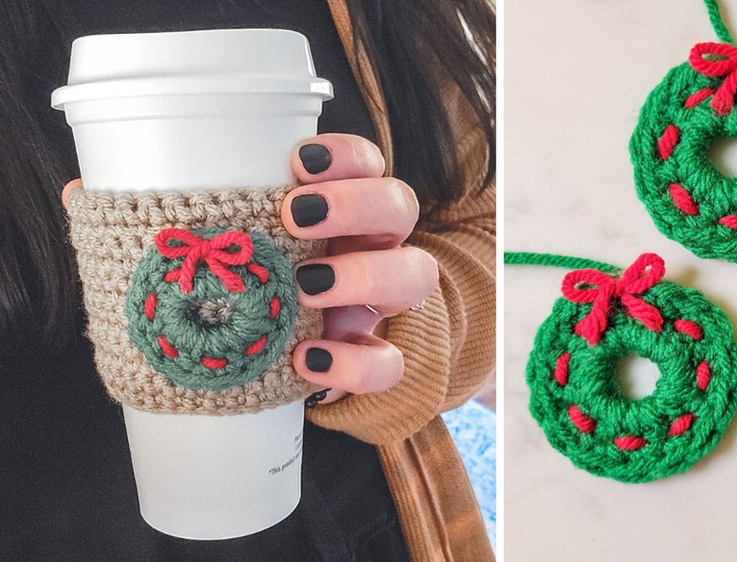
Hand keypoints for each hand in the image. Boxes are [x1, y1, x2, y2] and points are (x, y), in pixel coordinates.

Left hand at [61, 134, 436, 406]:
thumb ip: (165, 222)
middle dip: (358, 204)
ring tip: (308, 287)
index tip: (298, 161)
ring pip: (416, 274)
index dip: (346, 155)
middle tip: (297, 216)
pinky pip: (391, 361)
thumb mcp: (211, 251)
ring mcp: (378, 303)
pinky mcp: (374, 356)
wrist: (283, 363)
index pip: (365, 162)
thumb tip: (83, 190)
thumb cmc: (245, 291)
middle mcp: (370, 247)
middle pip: (400, 206)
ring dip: (367, 275)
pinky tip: (308, 361)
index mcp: (335, 211)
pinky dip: (357, 362)